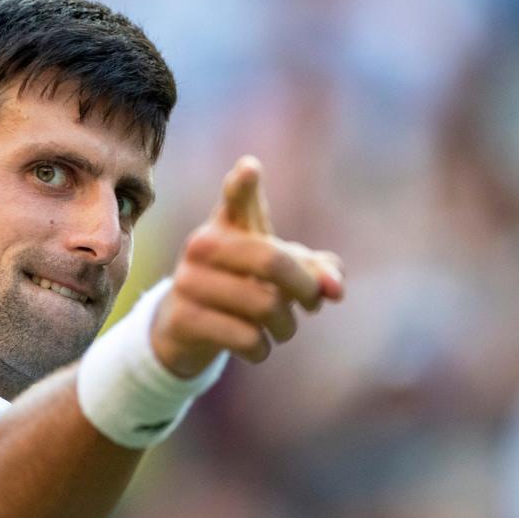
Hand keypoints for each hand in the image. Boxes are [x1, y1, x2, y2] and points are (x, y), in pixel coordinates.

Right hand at [151, 156, 343, 377]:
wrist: (183, 326)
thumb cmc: (243, 287)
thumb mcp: (280, 274)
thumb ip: (317, 272)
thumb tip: (336, 290)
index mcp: (229, 224)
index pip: (237, 199)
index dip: (243, 184)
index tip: (250, 168)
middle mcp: (204, 245)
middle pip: (271, 261)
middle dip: (305, 289)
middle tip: (312, 304)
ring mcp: (188, 281)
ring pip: (264, 306)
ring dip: (286, 327)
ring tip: (281, 329)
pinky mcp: (183, 318)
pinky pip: (246, 337)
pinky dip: (262, 349)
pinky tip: (255, 346)